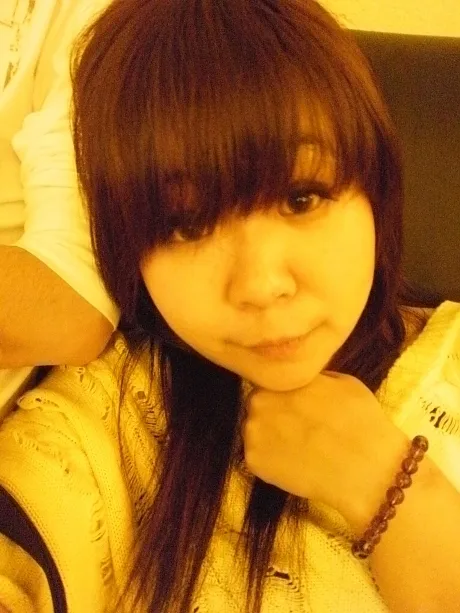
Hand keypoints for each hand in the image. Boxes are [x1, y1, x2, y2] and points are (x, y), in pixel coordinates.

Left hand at [242, 371, 409, 532]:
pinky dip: (272, 461)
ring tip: (298, 448)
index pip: (269, 383)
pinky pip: (258, 456)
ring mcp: (252, 432)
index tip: (296, 406)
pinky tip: (295, 464)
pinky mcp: (253, 461)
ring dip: (269, 436)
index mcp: (280, 379)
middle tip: (297, 428)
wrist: (366, 469)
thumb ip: (312, 378)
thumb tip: (301, 380)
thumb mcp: (342, 382)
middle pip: (258, 406)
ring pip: (255, 431)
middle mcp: (259, 401)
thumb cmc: (361, 421)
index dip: (282, 395)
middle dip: (272, 414)